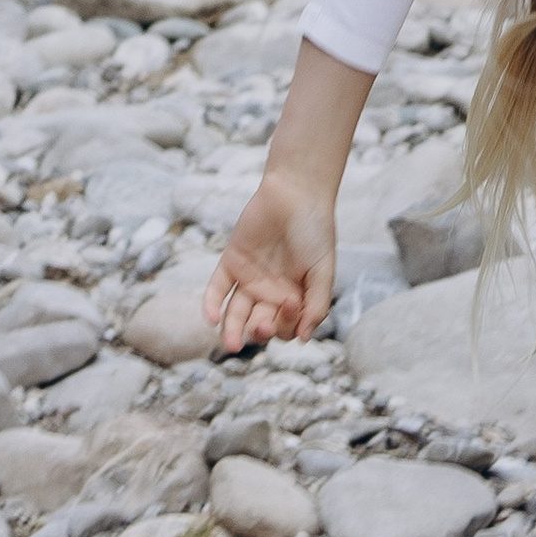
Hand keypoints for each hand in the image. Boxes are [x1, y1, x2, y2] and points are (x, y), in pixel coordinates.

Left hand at [205, 163, 338, 353]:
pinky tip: (212, 319)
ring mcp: (249, 278)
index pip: (285, 328)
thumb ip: (317, 305)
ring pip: (235, 313)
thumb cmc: (315, 230)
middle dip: (259, 331)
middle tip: (263, 327)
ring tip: (230, 344)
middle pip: (258, 325)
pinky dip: (212, 304)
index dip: (286, 325)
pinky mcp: (231, 263)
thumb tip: (303, 339)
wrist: (296, 192)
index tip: (292, 303)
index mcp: (294, 297)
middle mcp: (270, 292)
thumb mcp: (324, 270)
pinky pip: (217, 289)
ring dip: (231, 330)